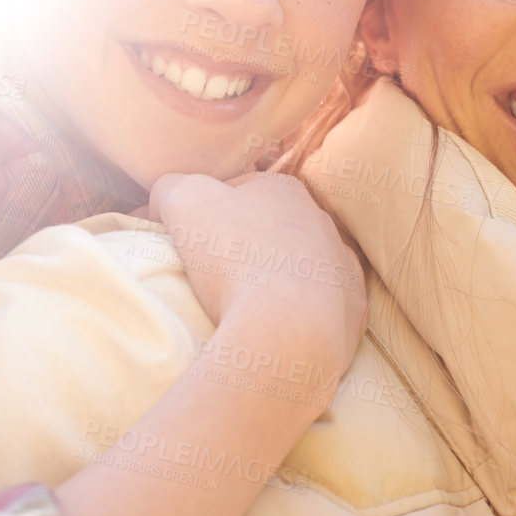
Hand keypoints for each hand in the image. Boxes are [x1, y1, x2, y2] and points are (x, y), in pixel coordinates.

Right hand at [151, 172, 366, 384]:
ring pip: (301, 264)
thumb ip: (170, 186)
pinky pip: (322, 304)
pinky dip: (300, 311)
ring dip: (276, 277)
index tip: (187, 240)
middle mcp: (321, 222)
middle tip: (213, 272)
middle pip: (271, 227)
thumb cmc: (234, 256)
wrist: (288, 329)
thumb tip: (164, 200)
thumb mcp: (183, 201)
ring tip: (244, 304)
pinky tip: (278, 325)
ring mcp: (341, 266)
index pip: (237, 190)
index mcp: (284, 189)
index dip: (207, 211)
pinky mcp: (352, 308)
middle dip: (245, 243)